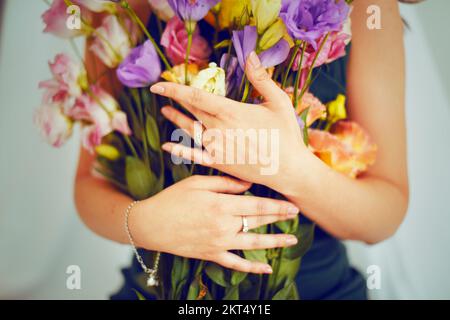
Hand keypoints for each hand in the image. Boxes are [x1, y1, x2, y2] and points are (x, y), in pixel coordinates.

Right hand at [130, 175, 299, 273]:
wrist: (151, 224)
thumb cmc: (173, 199)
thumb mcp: (197, 183)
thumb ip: (225, 183)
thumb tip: (249, 184)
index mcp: (221, 205)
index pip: (257, 205)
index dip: (277, 206)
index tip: (293, 205)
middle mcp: (224, 225)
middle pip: (258, 222)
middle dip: (280, 218)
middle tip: (297, 215)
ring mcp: (218, 243)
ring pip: (253, 243)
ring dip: (274, 242)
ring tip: (291, 240)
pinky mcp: (211, 254)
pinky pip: (235, 263)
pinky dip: (252, 267)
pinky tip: (266, 268)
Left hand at [150, 51, 306, 192]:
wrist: (289, 170)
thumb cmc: (286, 135)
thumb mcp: (279, 101)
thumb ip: (261, 79)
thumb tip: (250, 55)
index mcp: (231, 111)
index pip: (196, 96)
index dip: (175, 89)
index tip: (159, 83)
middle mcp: (218, 129)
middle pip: (191, 111)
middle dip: (176, 100)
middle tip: (162, 93)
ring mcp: (217, 147)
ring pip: (190, 130)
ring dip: (176, 120)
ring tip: (165, 112)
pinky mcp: (219, 163)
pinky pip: (194, 155)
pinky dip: (179, 150)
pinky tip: (166, 146)